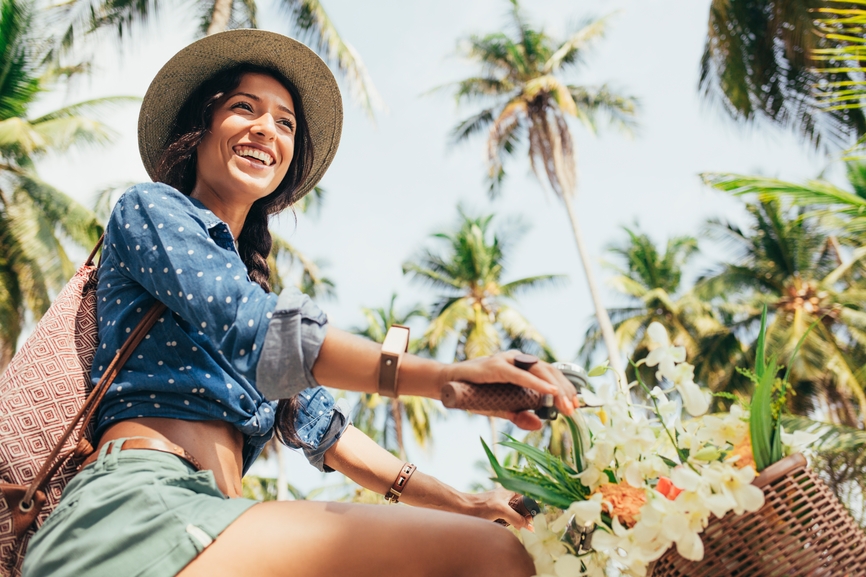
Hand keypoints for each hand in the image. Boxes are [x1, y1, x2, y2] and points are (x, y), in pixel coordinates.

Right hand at [440, 350, 578, 428]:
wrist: (448, 385)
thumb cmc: (475, 393)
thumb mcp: (501, 409)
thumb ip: (519, 415)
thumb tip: (539, 424)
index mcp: (522, 367)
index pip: (550, 375)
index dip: (566, 389)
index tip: (577, 406)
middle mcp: (518, 359)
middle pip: (550, 371)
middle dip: (565, 391)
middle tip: (574, 410)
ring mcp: (507, 360)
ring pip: (540, 370)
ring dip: (556, 387)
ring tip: (566, 404)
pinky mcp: (496, 366)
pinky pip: (521, 375)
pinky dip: (537, 383)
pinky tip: (550, 391)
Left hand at [464, 488, 533, 529]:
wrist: (462, 508)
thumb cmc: (480, 506)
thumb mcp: (501, 510)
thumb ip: (516, 517)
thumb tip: (528, 526)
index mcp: (509, 491)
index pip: (528, 496)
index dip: (533, 506)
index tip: (534, 518)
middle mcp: (506, 496)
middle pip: (524, 505)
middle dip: (528, 515)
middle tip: (530, 526)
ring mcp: (501, 504)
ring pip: (516, 512)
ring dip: (520, 520)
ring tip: (523, 528)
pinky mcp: (496, 512)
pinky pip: (509, 517)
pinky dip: (512, 522)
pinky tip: (512, 528)